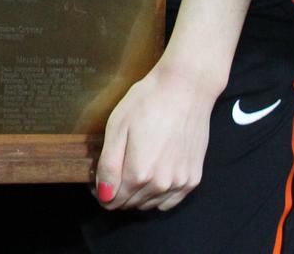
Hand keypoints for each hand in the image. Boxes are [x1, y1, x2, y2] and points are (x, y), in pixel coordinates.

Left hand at [93, 63, 216, 211]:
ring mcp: (179, 183)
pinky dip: (159, 195)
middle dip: (119, 192)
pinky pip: (170, 201)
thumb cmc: (147, 102)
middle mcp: (160, 185)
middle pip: (130, 204)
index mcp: (138, 174)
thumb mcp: (117, 128)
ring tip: (136, 166)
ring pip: (149, 204)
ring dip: (138, 194)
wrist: (185, 89)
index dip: (102, 191)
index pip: (112, 200)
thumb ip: (108, 166)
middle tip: (118, 166)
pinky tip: (155, 175)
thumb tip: (105, 194)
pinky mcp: (193, 178)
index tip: (100, 177)